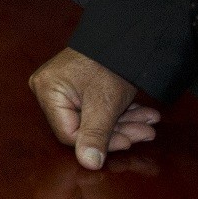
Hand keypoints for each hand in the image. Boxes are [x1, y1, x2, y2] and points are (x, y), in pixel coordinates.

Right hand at [29, 48, 159, 170]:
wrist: (120, 35)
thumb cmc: (107, 65)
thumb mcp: (103, 104)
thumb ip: (95, 135)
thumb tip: (88, 164)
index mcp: (47, 92)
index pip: (69, 134)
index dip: (101, 142)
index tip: (129, 140)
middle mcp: (49, 91)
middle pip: (85, 127)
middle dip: (120, 130)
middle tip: (147, 131)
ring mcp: (64, 89)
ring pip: (95, 118)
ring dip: (125, 122)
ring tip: (150, 121)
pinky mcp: (79, 87)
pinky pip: (98, 108)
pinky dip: (121, 112)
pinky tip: (143, 112)